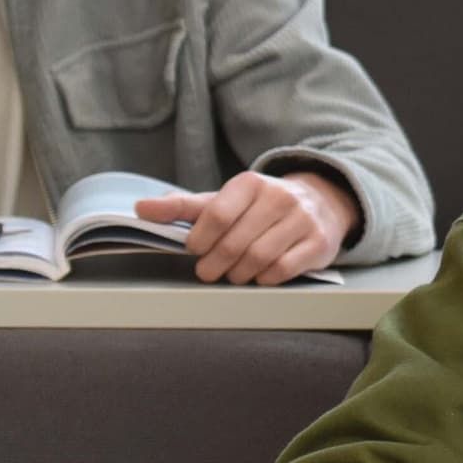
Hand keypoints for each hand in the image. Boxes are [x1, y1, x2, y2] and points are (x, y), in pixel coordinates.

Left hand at [134, 169, 354, 282]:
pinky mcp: (318, 243)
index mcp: (251, 183)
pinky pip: (282, 270)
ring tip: (232, 274)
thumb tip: (140, 209)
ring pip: (258, 259)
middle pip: (235, 243)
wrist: (322, 202)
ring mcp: (301, 220)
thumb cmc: (260, 207)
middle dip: (214, 264)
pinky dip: (264, 279)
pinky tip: (259, 275)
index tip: (194, 249)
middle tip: (207, 271)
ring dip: (238, 275)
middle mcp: (279, 197)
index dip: (199, 240)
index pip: (216, 214)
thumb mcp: (224, 200)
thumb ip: (183, 207)